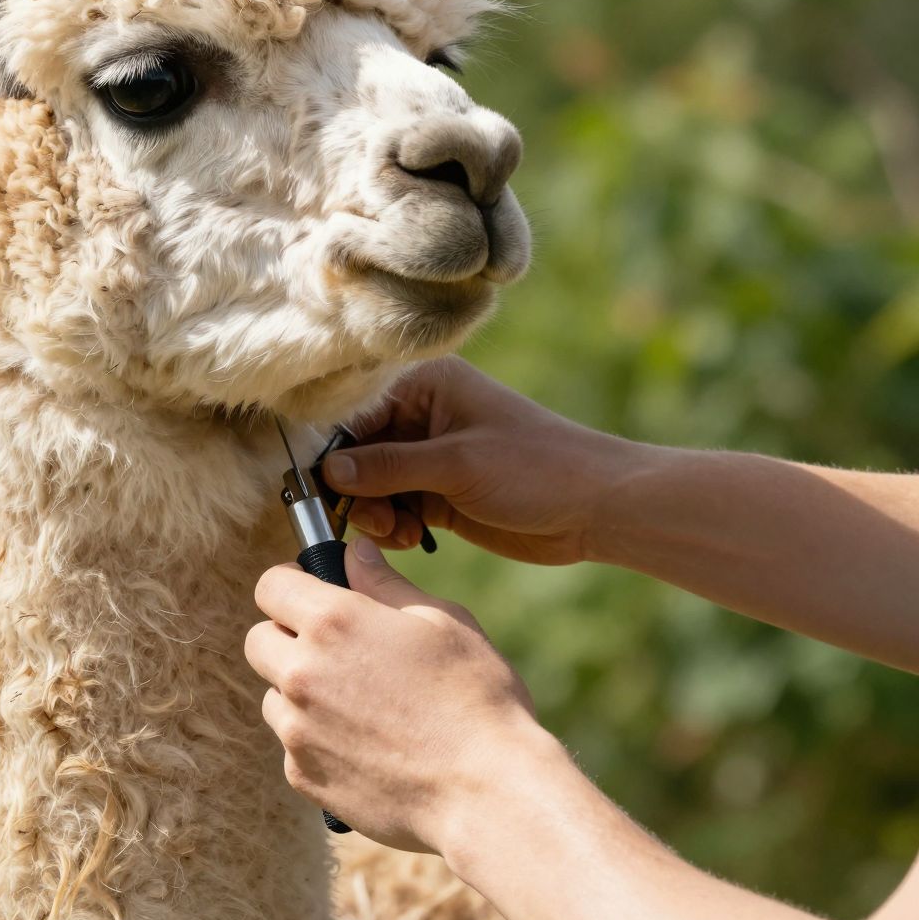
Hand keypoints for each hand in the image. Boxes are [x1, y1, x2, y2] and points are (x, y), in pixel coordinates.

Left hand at [245, 537, 543, 853]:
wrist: (485, 793)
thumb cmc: (476, 698)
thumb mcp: (443, 621)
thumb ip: (385, 583)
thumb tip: (355, 552)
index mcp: (333, 621)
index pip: (270, 585)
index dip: (292, 584)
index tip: (314, 594)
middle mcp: (301, 673)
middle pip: (258, 641)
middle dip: (287, 638)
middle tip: (339, 651)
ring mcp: (297, 730)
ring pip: (274, 696)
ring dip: (301, 693)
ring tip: (362, 705)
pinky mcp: (303, 776)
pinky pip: (294, 746)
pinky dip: (319, 741)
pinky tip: (369, 747)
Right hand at [323, 357, 613, 564]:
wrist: (594, 506)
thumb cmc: (535, 468)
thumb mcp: (457, 465)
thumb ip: (388, 467)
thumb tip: (328, 471)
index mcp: (426, 384)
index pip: (354, 411)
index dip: (333, 449)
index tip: (324, 487)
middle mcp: (421, 414)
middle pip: (355, 450)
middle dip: (354, 487)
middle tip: (372, 518)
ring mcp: (429, 455)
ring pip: (369, 483)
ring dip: (373, 511)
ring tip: (398, 530)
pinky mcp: (438, 492)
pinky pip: (393, 506)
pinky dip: (392, 524)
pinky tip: (411, 536)